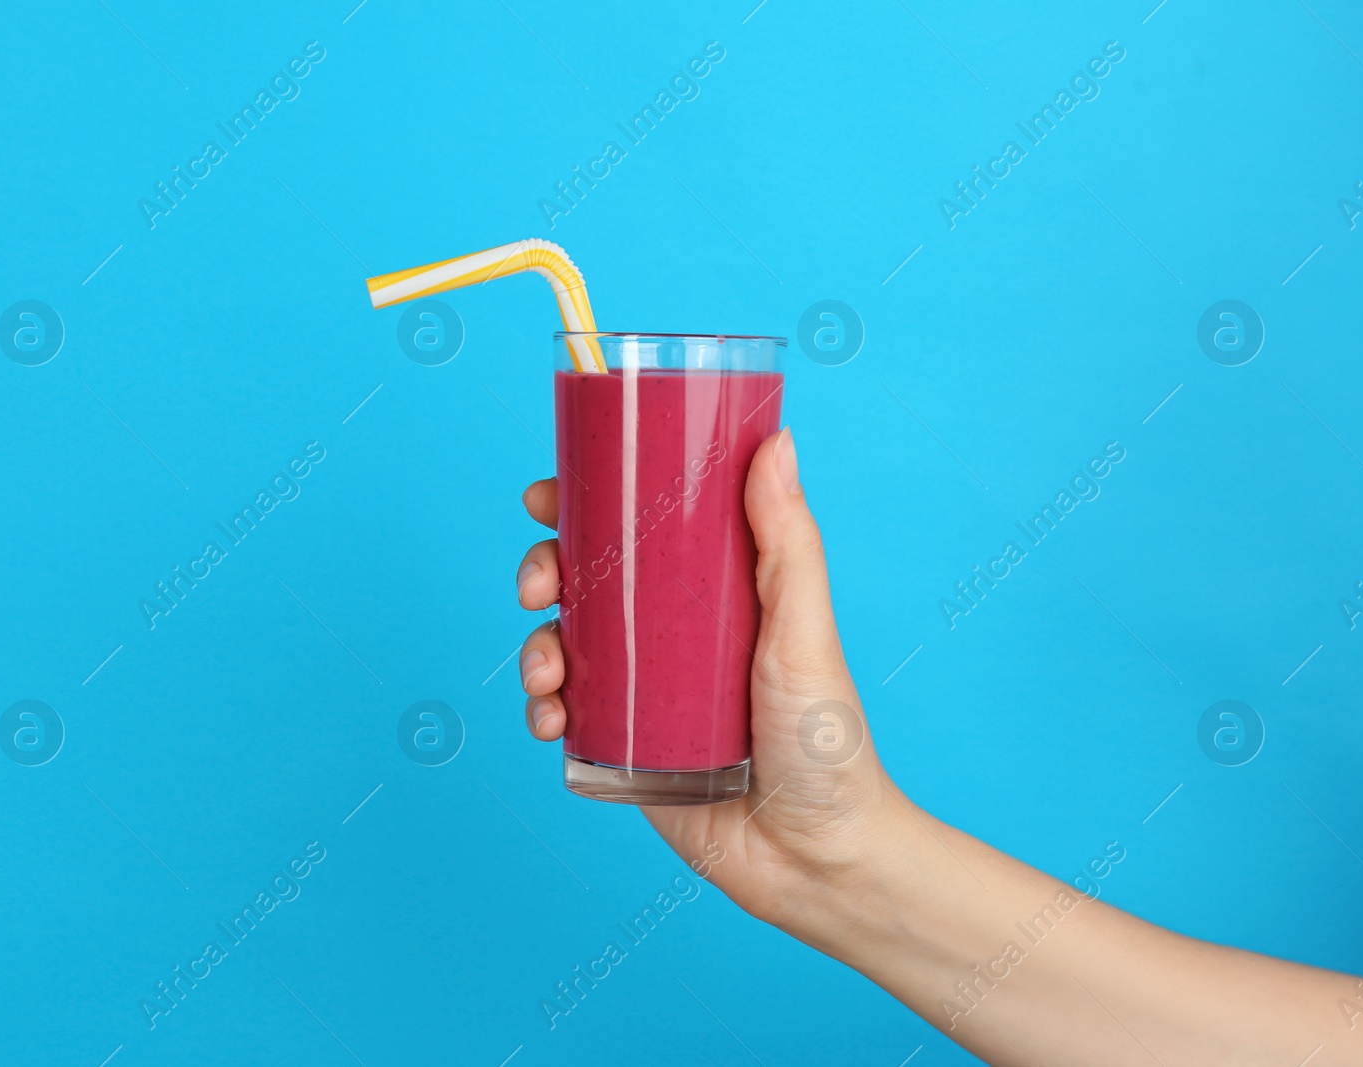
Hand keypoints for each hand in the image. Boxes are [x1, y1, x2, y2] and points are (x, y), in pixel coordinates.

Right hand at [514, 428, 897, 922]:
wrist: (817, 860)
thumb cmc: (827, 740)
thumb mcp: (803, 631)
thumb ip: (787, 542)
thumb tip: (774, 441)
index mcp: (711, 593)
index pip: (641, 529)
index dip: (587, 504)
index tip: (549, 493)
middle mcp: (670, 635)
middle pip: (585, 581)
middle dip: (544, 571)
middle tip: (539, 586)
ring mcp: (642, 692)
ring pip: (562, 645)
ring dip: (535, 646)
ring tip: (548, 672)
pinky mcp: (621, 749)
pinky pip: (562, 716)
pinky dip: (542, 709)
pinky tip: (550, 718)